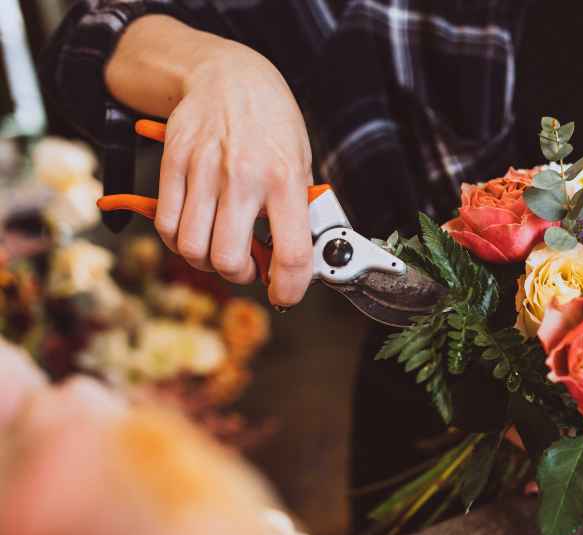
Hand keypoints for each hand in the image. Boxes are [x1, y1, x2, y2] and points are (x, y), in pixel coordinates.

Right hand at [106, 18, 313, 305]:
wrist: (228, 75)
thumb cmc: (270, 122)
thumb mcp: (300, 162)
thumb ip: (298, 210)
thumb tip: (299, 260)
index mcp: (285, 179)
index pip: (290, 253)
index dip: (288, 288)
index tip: (284, 294)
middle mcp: (244, 177)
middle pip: (228, 259)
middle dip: (239, 275)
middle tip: (248, 267)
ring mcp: (204, 170)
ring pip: (192, 248)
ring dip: (206, 261)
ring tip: (221, 248)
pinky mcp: (173, 164)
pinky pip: (166, 224)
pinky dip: (179, 240)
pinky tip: (196, 230)